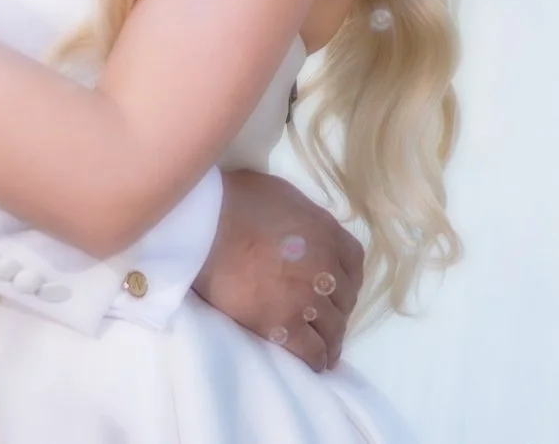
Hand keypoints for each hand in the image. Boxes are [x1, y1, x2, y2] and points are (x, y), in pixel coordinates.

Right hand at [193, 169, 365, 372]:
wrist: (204, 226)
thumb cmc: (233, 201)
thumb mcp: (281, 194)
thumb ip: (302, 215)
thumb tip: (300, 228)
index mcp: (326, 234)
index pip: (354, 263)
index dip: (349, 279)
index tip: (340, 289)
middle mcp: (325, 268)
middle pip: (345, 299)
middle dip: (338, 310)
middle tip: (328, 320)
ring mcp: (306, 299)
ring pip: (332, 328)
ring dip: (331, 340)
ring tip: (326, 350)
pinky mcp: (283, 325)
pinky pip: (310, 351)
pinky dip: (316, 359)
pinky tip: (314, 364)